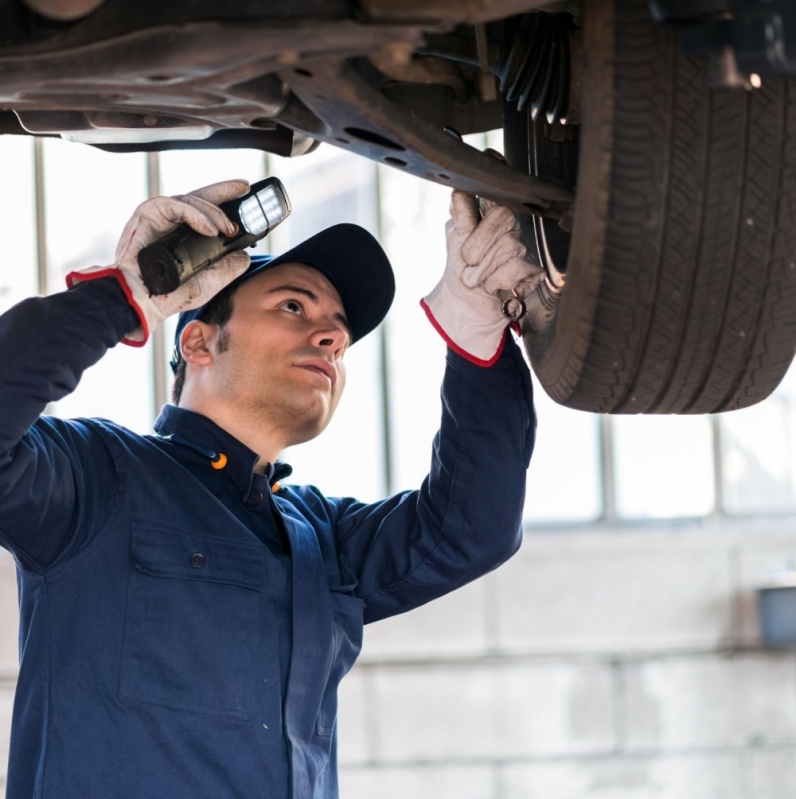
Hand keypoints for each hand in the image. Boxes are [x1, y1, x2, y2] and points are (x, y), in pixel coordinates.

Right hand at [66, 180, 251, 346]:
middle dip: (223, 191)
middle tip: (243, 189)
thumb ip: (228, 268)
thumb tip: (245, 256)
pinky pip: (174, 206)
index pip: (206, 210)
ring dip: (213, 212)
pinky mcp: (147, 215)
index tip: (245, 193)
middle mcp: (172, 223)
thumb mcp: (209, 282)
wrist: (146, 301)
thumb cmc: (172, 294)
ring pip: (190, 200)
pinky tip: (211, 230)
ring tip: (228, 228)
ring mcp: (159, 218)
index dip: (225, 200)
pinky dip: (195, 215)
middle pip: (199, 197)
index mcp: (185, 235)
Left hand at [421, 190, 543, 365]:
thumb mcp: (455, 239)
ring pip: (509, 245)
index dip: (491, 197)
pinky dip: (499, 281)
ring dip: (485, 268)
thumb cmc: (460, 272)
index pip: (496, 195)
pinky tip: (496, 287)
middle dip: (478, 244)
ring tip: (479, 278)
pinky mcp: (532, 271)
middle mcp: (509, 228)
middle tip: (468, 261)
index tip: (482, 199)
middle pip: (503, 216)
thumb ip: (462, 215)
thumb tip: (461, 189)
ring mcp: (523, 248)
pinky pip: (517, 267)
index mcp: (490, 216)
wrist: (465, 308)